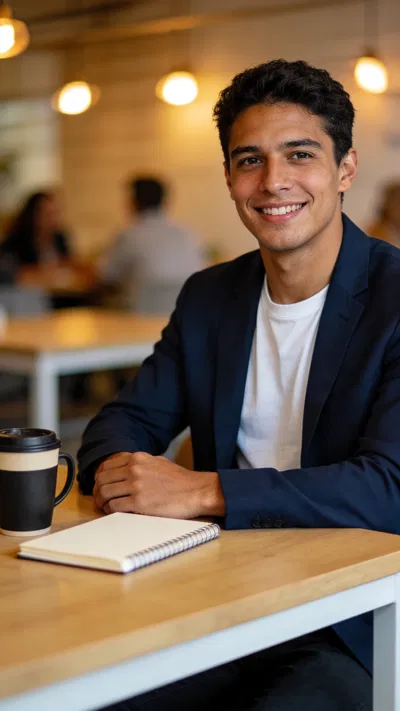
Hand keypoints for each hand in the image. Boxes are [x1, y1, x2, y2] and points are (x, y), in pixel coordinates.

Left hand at [93, 452, 224, 518]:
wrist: (197, 491)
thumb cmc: (180, 480)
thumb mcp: (158, 462)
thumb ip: (140, 464)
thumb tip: (125, 468)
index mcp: (138, 458)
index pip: (107, 466)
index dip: (100, 478)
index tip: (101, 485)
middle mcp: (134, 469)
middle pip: (102, 479)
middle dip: (97, 490)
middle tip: (99, 499)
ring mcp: (136, 485)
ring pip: (105, 493)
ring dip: (101, 502)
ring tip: (105, 507)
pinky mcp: (139, 502)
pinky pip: (114, 506)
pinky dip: (111, 510)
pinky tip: (115, 512)